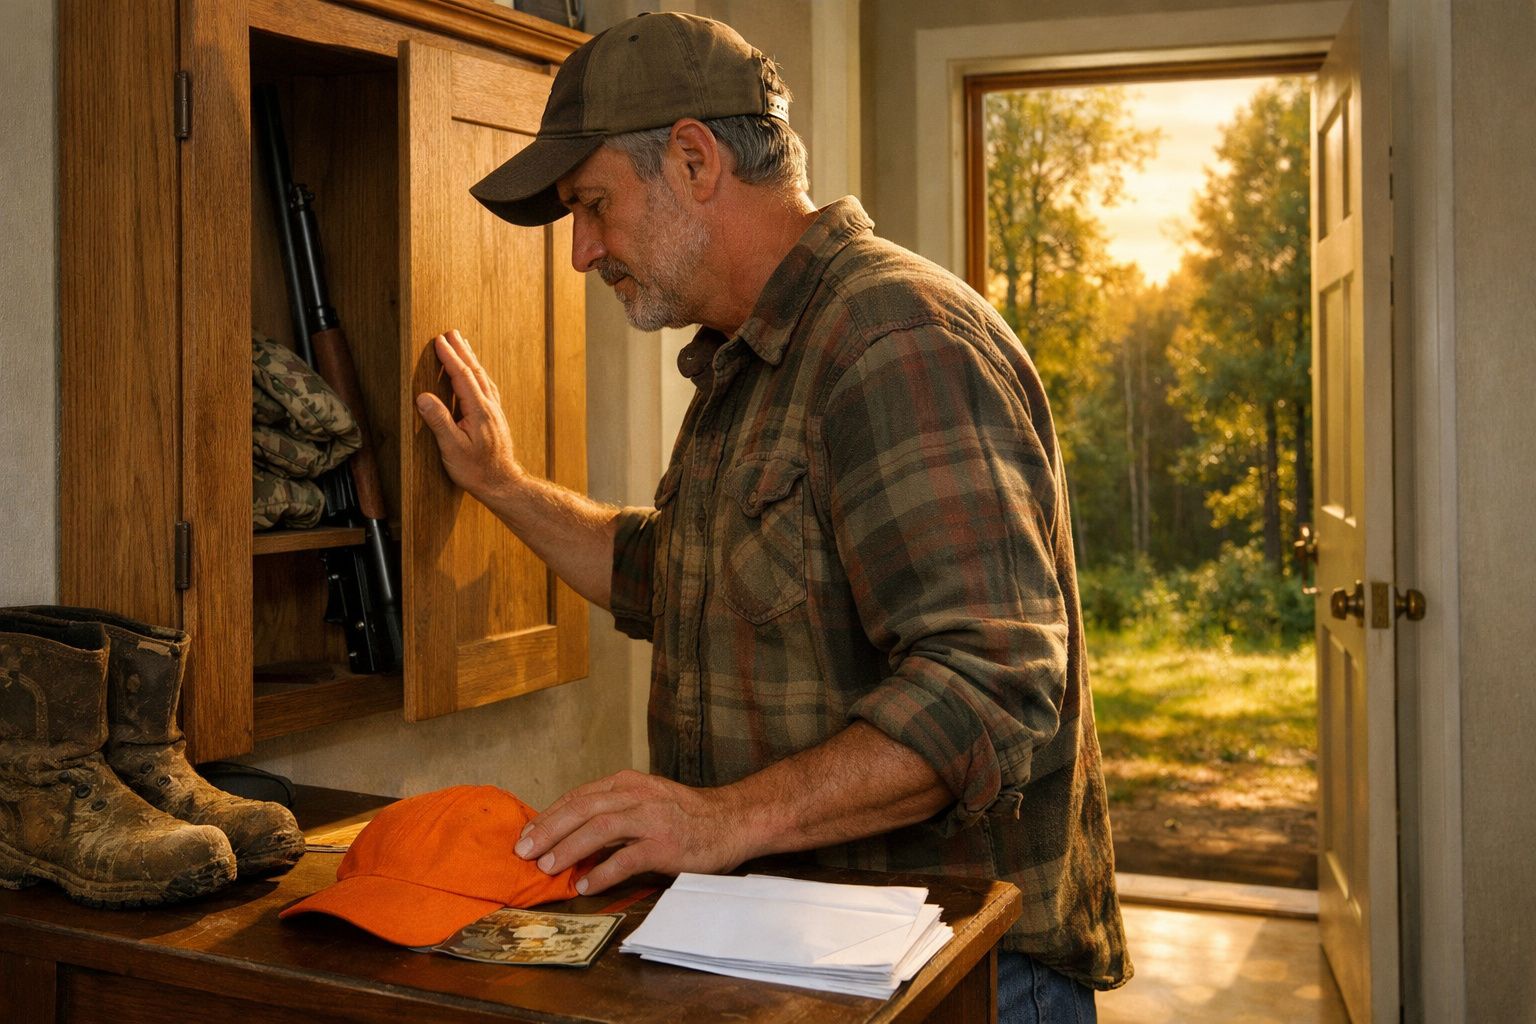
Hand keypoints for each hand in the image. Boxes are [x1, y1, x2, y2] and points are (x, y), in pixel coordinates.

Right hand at [414, 330, 522, 501]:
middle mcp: (490, 407)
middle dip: (461, 351)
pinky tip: (476, 374)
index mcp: (479, 411)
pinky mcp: (495, 418)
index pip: (463, 376)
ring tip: (462, 345)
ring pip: (483, 378)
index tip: (439, 340)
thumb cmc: (476, 470)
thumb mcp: (452, 449)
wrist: (502, 484)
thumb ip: (439, 421)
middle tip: (450, 332)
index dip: (450, 357)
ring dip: (471, 360)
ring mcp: (494, 412)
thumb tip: (423, 397)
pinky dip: (478, 374)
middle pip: (475, 372)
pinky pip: (487, 388)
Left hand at [516, 770, 760, 895]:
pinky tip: (585, 886)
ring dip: (568, 849)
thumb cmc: (684, 815)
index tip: (526, 834)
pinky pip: (627, 859)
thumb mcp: (644, 801)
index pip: (578, 797)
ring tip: (547, 868)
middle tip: (523, 851)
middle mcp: (637, 796)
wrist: (732, 821)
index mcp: (627, 784)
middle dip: (549, 831)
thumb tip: (569, 835)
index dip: (549, 816)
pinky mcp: (665, 845)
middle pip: (582, 810)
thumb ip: (612, 812)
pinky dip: (602, 873)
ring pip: (600, 830)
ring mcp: (652, 819)